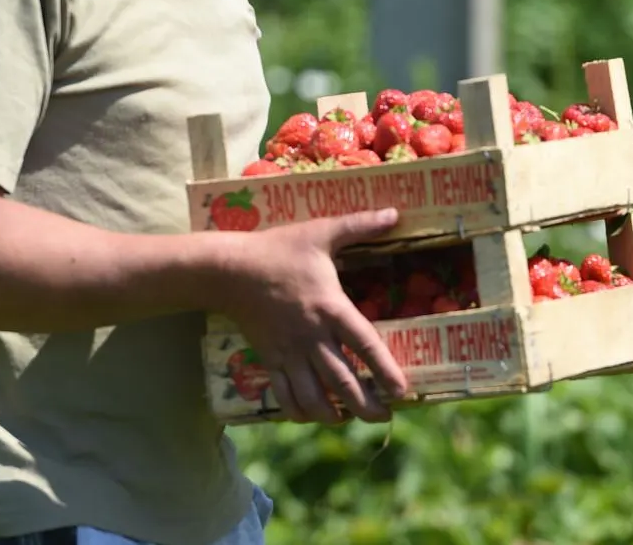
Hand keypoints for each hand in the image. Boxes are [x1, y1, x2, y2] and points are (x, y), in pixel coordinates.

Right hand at [216, 207, 412, 423]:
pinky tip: (314, 414)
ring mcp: (289, 352)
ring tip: (352, 419)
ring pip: (314, 396)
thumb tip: (395, 213)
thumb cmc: (279, 250)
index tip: (402, 391)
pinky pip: (285, 396)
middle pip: (343, 382)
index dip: (385, 370)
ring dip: (335, 415)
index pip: (365, 345)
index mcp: (330, 307)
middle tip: (385, 417)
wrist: (230, 270)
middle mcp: (312, 336)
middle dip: (366, 406)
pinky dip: (301, 412)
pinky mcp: (270, 360)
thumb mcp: (321, 232)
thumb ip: (359, 225)